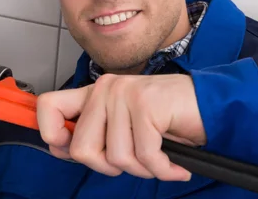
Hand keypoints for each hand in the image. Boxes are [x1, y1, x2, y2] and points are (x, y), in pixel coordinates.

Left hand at [36, 73, 205, 181]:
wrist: (208, 105)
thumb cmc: (166, 120)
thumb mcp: (122, 125)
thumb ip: (93, 133)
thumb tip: (58, 147)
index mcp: (94, 93)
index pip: (48, 106)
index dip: (50, 133)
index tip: (66, 148)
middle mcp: (105, 89)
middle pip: (81, 149)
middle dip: (108, 166)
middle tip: (134, 159)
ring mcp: (124, 95)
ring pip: (116, 158)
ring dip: (142, 168)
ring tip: (158, 156)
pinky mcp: (146, 104)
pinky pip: (144, 156)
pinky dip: (163, 169)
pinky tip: (174, 164)